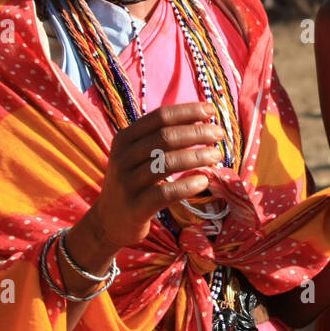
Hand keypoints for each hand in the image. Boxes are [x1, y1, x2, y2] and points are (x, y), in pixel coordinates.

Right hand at [81, 102, 224, 251]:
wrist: (110, 220)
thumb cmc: (133, 182)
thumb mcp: (136, 155)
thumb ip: (159, 139)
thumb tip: (200, 120)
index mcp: (125, 138)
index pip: (160, 117)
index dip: (187, 111)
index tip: (211, 110)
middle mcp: (123, 157)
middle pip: (165, 137)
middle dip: (197, 132)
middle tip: (219, 133)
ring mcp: (127, 182)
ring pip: (167, 163)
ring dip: (197, 157)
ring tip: (216, 155)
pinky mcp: (135, 207)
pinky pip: (165, 193)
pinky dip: (187, 185)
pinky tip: (203, 181)